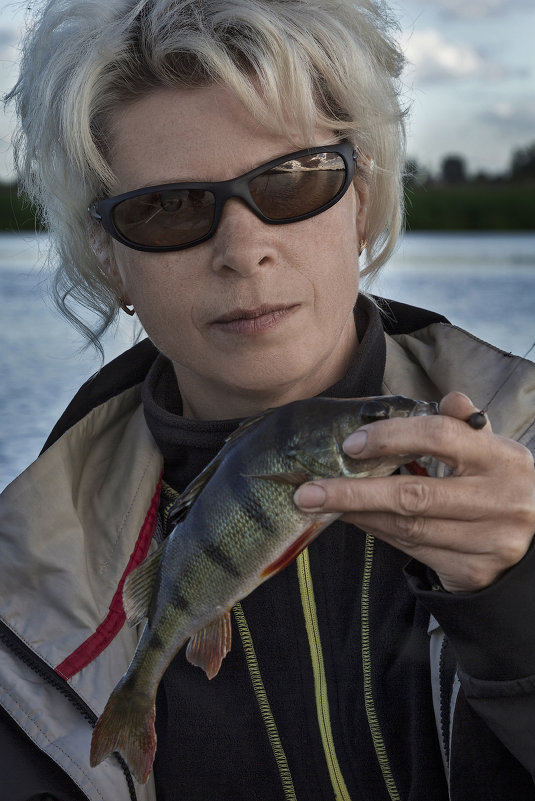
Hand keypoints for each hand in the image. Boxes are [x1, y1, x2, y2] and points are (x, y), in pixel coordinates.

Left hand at [294, 392, 534, 592]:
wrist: (534, 547)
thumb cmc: (500, 487)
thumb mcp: (493, 453)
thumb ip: (465, 428)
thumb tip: (450, 399)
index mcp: (502, 459)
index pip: (441, 437)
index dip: (391, 437)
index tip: (351, 444)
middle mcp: (499, 501)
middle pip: (414, 494)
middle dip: (353, 491)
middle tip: (308, 490)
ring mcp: (488, 541)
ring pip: (407, 527)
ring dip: (358, 514)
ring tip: (323, 503)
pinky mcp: (472, 571)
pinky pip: (412, 550)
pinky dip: (378, 532)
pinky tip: (355, 519)